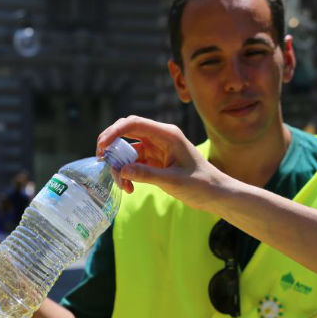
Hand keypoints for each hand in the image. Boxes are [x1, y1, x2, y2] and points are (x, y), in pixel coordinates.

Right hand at [96, 115, 228, 211]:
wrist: (215, 193)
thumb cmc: (200, 184)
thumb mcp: (173, 181)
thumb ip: (146, 174)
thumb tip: (121, 171)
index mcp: (167, 134)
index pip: (134, 123)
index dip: (114, 132)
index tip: (102, 147)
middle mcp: (160, 137)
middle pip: (127, 131)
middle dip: (111, 145)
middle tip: (101, 160)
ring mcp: (156, 148)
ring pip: (128, 150)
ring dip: (120, 166)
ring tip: (123, 186)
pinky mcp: (155, 160)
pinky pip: (134, 162)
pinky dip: (128, 173)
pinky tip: (129, 188)